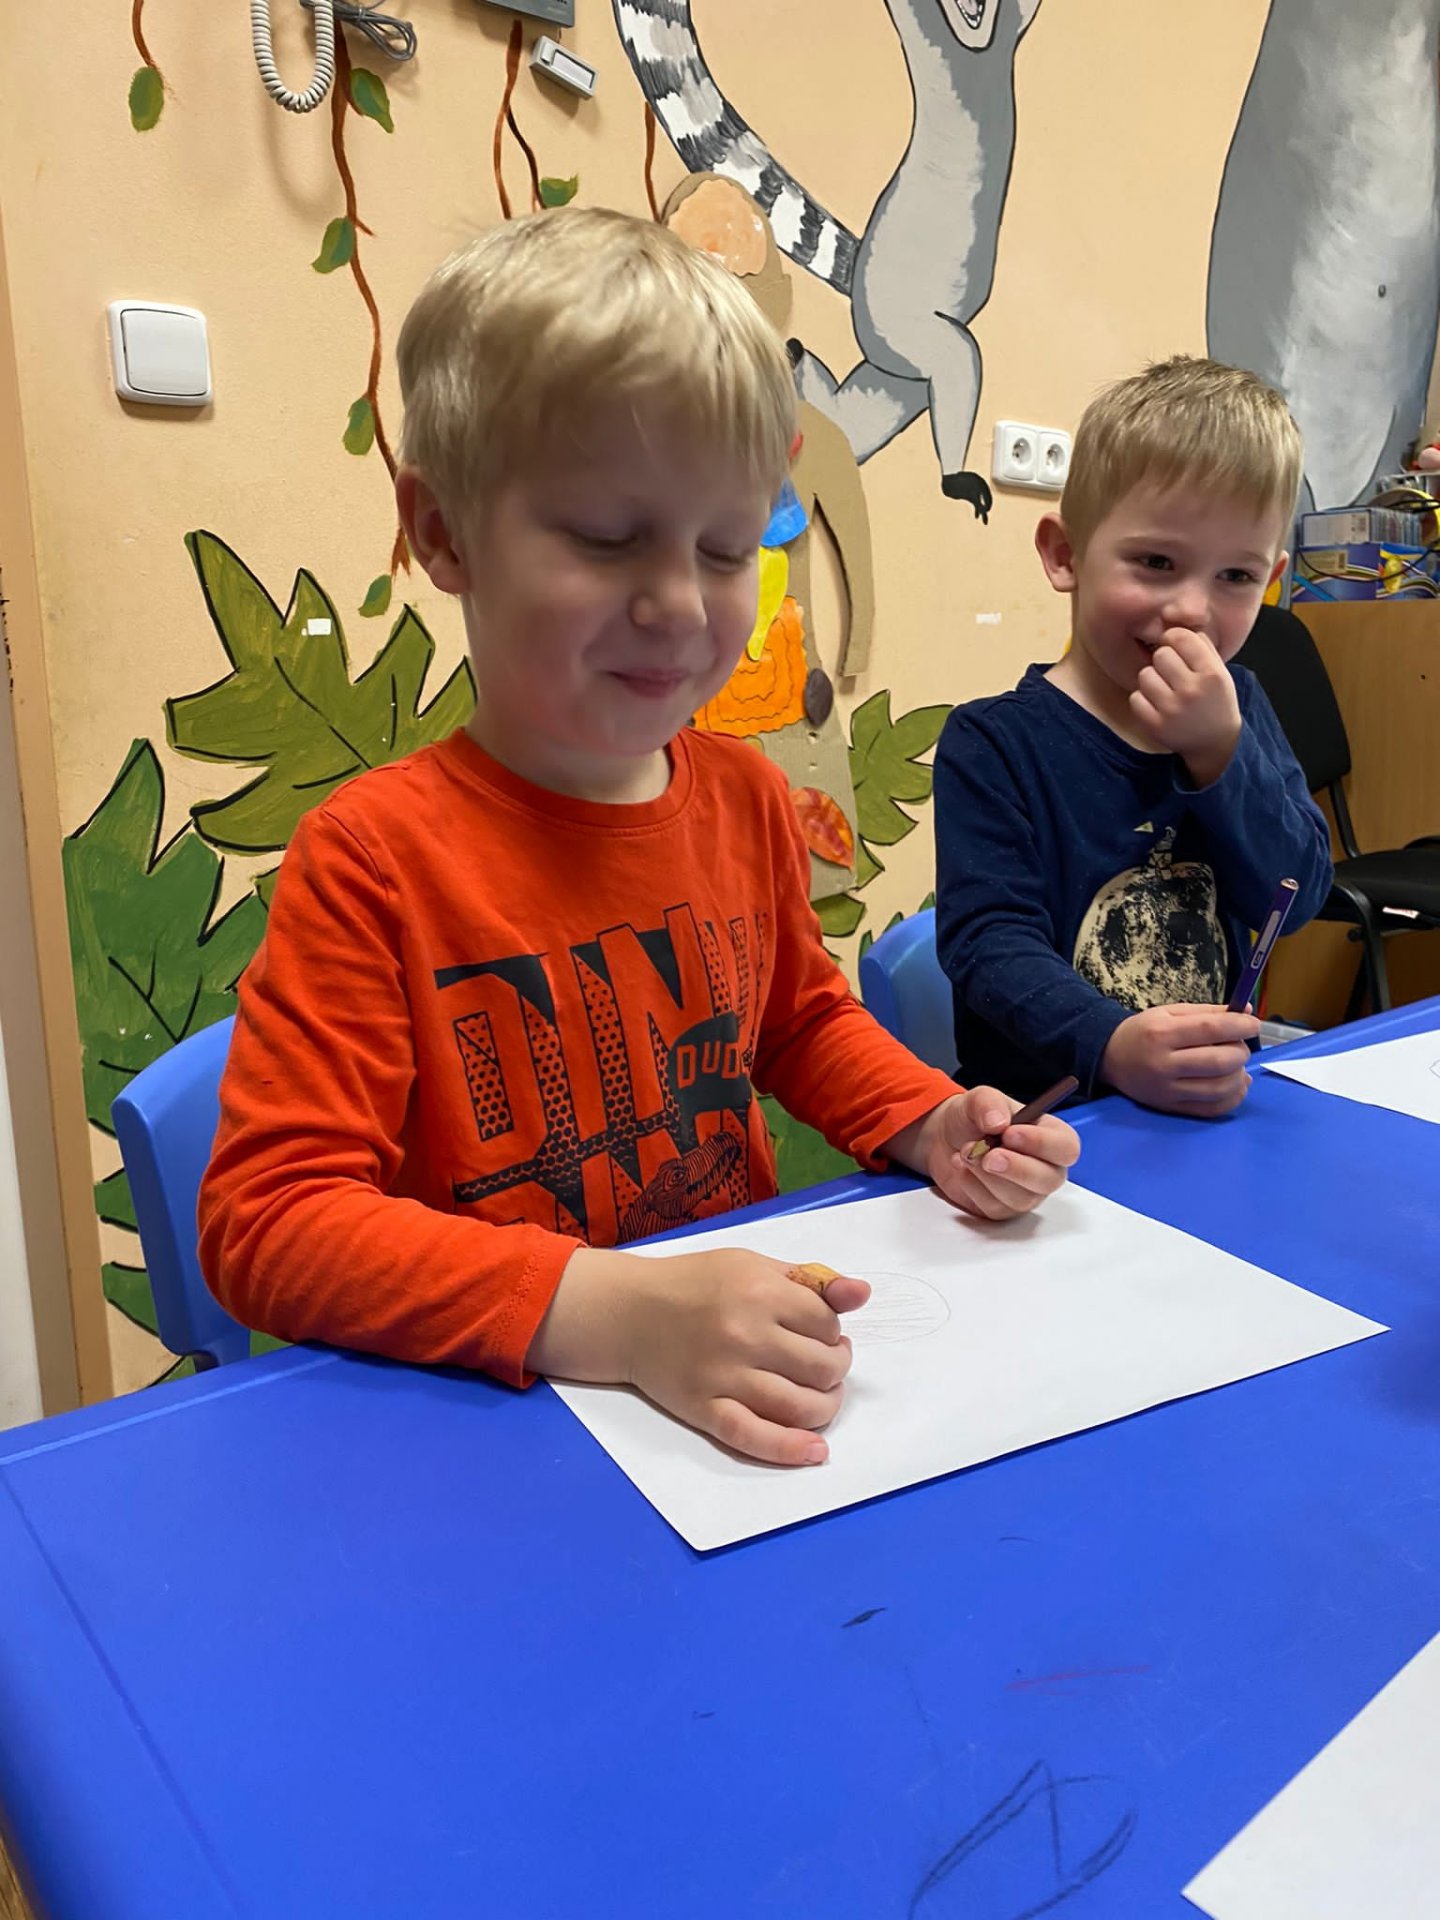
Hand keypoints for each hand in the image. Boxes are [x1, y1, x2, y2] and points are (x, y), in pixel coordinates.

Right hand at [537, 1244, 869, 1466]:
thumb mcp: (752, 1265)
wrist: (628, 1313)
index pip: (828, 1324)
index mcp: (760, 1292)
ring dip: (825, 1406)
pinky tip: (814, 1451)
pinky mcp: (705, 1409)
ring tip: (819, 1396)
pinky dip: (790, 1449)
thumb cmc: (694, 1283)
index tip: (822, 1333)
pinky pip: (755, 1437)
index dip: (834, 1331)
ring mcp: (724, 1376)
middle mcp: (745, 1334)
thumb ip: (809, 1281)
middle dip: (835, 1368)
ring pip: (800, 1406)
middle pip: (823, 1367)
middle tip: (824, 1363)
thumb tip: (862, 1294)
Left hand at [890, 1088, 1079, 1221]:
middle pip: (1049, 1180)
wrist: (946, 1138)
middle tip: (988, 1155)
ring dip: (987, 1175)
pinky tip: (962, 1167)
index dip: (1041, 1143)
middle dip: (1016, 1168)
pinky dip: (972, 1186)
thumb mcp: (979, 1098)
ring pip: (1020, 1198)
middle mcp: (1045, 1168)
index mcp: (1052, 1136)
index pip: (1066, 1147)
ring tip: (966, 1152)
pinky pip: (994, 1207)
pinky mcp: (1003, 1209)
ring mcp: (1027, 1192)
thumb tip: (997, 1122)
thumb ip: (989, 1103)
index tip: (1009, 1133)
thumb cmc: (974, 1118)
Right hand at [1101, 1003, 1259, 1115]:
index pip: (1211, 1029)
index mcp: (1162, 1033)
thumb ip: (1208, 1012)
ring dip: (1239, 1075)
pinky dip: (1233, 1098)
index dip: (1240, 1026)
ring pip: (1219, 1088)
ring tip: (1237, 1065)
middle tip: (1239, 1045)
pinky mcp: (1171, 1108)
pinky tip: (1235, 1085)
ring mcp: (1167, 1090)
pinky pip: (1212, 1109)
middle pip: (1219, 1062)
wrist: (1109, 1058)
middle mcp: (1164, 1064)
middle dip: (1240, 1052)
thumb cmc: (1143, 1031)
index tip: (1254, 1024)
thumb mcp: (1170, 1012)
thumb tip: (1246, 1012)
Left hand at [1129, 627, 1241, 785]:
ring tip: (1164, 687)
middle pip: (1160, 654)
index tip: (1176, 646)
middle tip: (1171, 671)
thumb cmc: (1216, 701)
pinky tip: (1156, 703)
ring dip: (1151, 679)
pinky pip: (1135, 698)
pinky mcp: (1156, 725)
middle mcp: (1192, 691)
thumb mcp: (1220, 672)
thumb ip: (1202, 646)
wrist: (1215, 743)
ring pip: (1144, 675)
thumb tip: (1177, 625)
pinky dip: (1142, 699)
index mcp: (1212, 674)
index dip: (1175, 638)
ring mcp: (1172, 709)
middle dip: (1164, 660)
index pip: (1181, 637)